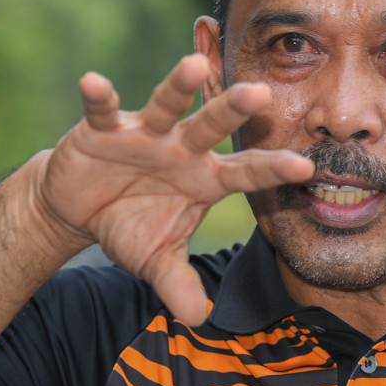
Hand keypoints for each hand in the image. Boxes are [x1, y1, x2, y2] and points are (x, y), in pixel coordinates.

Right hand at [33, 54, 313, 324]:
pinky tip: (92, 82)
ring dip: (178, 87)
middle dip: (233, 111)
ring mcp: (145, 134)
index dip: (272, 170)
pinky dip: (98, 98)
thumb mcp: (155, 259)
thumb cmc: (130, 225)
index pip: (245, 173)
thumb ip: (177, 284)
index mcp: (205, 178)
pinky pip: (104, 111)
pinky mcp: (104, 129)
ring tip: (193, 65)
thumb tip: (198, 321)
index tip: (305, 167)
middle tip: (261, 93)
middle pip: (212, 127)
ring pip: (167, 106)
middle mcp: (182, 149)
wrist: (81, 208)